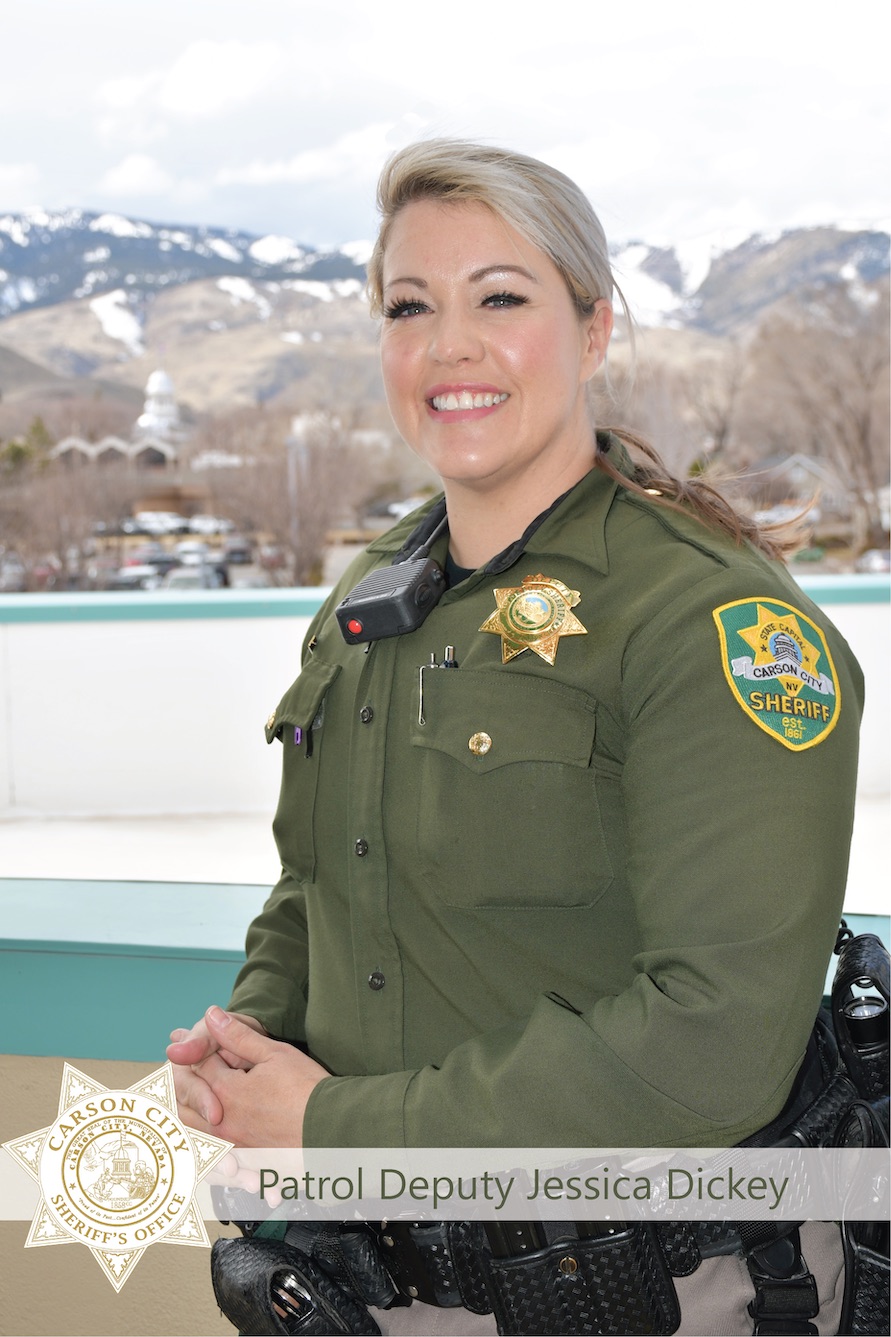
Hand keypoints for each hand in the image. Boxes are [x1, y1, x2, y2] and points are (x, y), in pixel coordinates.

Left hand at [172, 1006, 328, 1146]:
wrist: (332, 1131)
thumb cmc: (307, 1089)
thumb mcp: (274, 1053)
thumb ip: (237, 1035)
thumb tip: (211, 1015)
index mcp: (226, 1092)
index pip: (198, 1066)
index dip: (197, 1050)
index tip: (196, 1039)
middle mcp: (222, 1122)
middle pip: (186, 1101)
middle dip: (183, 1081)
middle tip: (177, 1071)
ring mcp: (232, 1146)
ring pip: (192, 1130)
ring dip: (186, 1112)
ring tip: (185, 1103)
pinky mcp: (244, 1163)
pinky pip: (211, 1156)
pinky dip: (202, 1144)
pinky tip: (208, 1140)